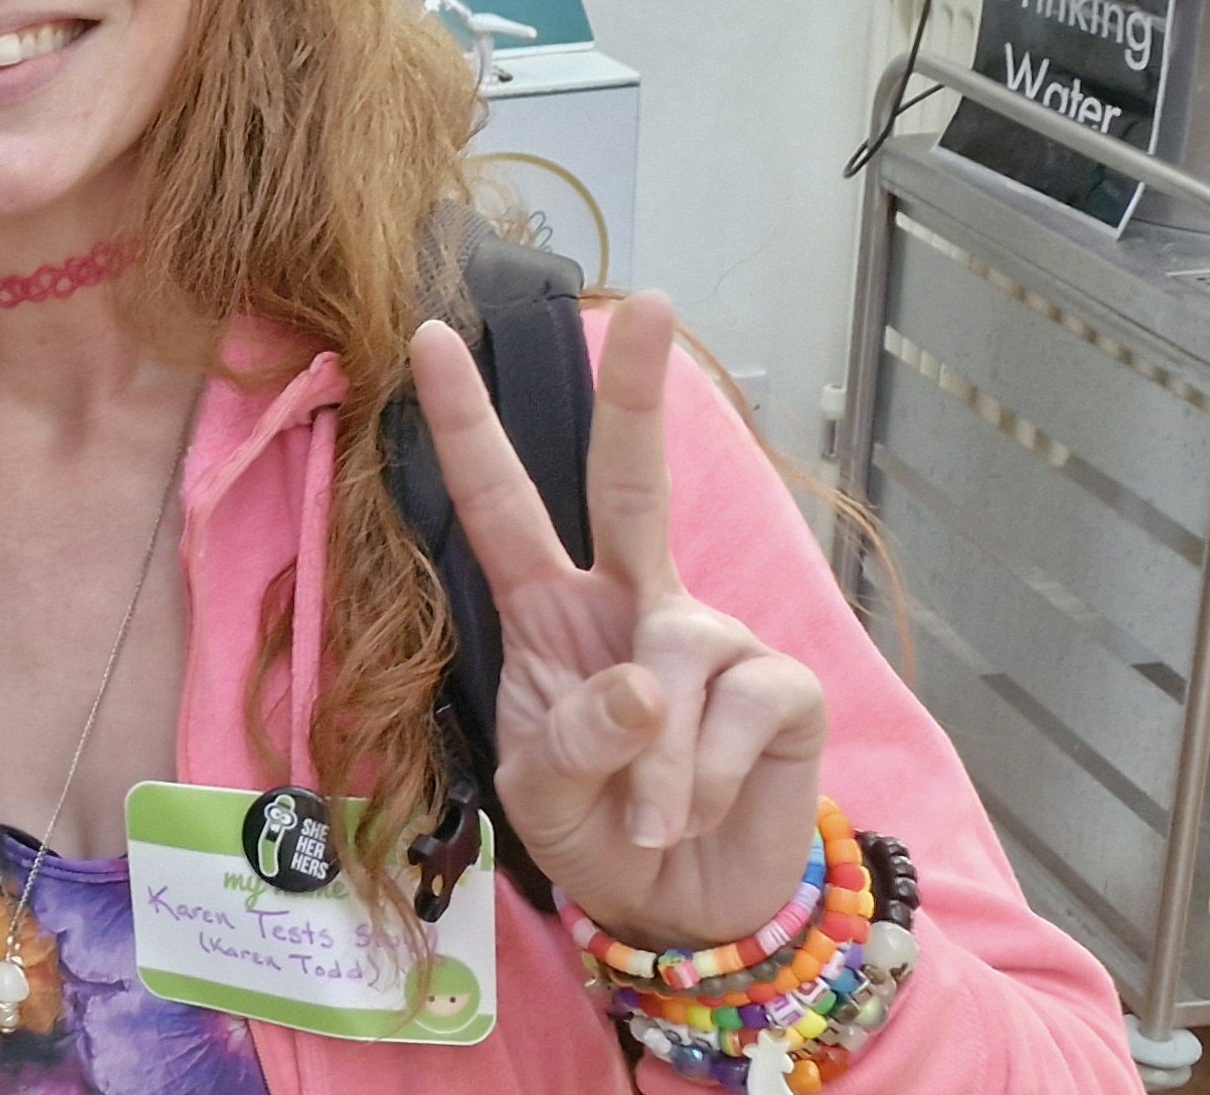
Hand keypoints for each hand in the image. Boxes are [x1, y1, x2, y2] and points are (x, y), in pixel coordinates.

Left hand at [410, 291, 826, 949]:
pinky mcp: (779, 686)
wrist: (677, 906)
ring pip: (670, 662)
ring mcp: (710, 635)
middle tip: (653, 302)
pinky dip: (697, 781)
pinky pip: (731, 716)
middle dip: (641, 392)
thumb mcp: (541, 793)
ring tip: (642, 817)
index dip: (467, 425)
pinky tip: (691, 811)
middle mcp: (633, 600)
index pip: (502, 505)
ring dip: (648, 766)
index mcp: (551, 609)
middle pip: (634, 480)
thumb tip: (644, 684)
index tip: (430, 335)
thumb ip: (571, 740)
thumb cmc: (594, 827)